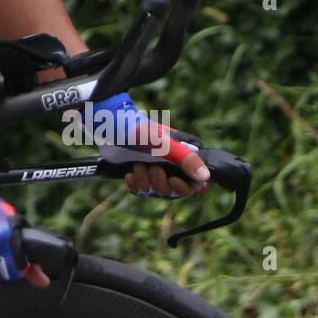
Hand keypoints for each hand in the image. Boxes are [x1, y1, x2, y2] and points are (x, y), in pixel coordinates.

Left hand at [92, 92, 209, 199]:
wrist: (113, 127)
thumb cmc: (141, 131)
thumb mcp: (166, 144)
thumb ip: (187, 159)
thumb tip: (205, 177)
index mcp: (181, 157)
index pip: (192, 184)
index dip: (184, 187)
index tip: (172, 180)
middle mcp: (169, 165)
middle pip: (172, 190)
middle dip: (160, 183)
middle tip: (151, 168)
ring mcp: (152, 169)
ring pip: (155, 190)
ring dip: (145, 182)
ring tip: (137, 167)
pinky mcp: (137, 172)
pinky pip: (139, 189)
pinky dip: (135, 185)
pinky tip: (129, 175)